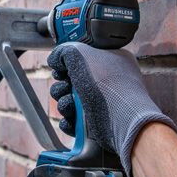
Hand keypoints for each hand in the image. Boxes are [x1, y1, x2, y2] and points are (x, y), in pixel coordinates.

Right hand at [47, 42, 175, 174]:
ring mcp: (104, 104)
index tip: (61, 68)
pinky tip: (70, 119)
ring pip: (71, 102)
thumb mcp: (80, 53)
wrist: (121, 118)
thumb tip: (55, 60)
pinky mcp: (97, 125)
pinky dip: (69, 121)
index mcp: (111, 60)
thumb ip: (63, 51)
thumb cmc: (106, 83)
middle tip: (65, 87)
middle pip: (72, 82)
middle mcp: (108, 81)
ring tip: (69, 105)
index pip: (83, 59)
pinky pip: (75, 122)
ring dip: (63, 103)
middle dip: (62, 86)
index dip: (67, 63)